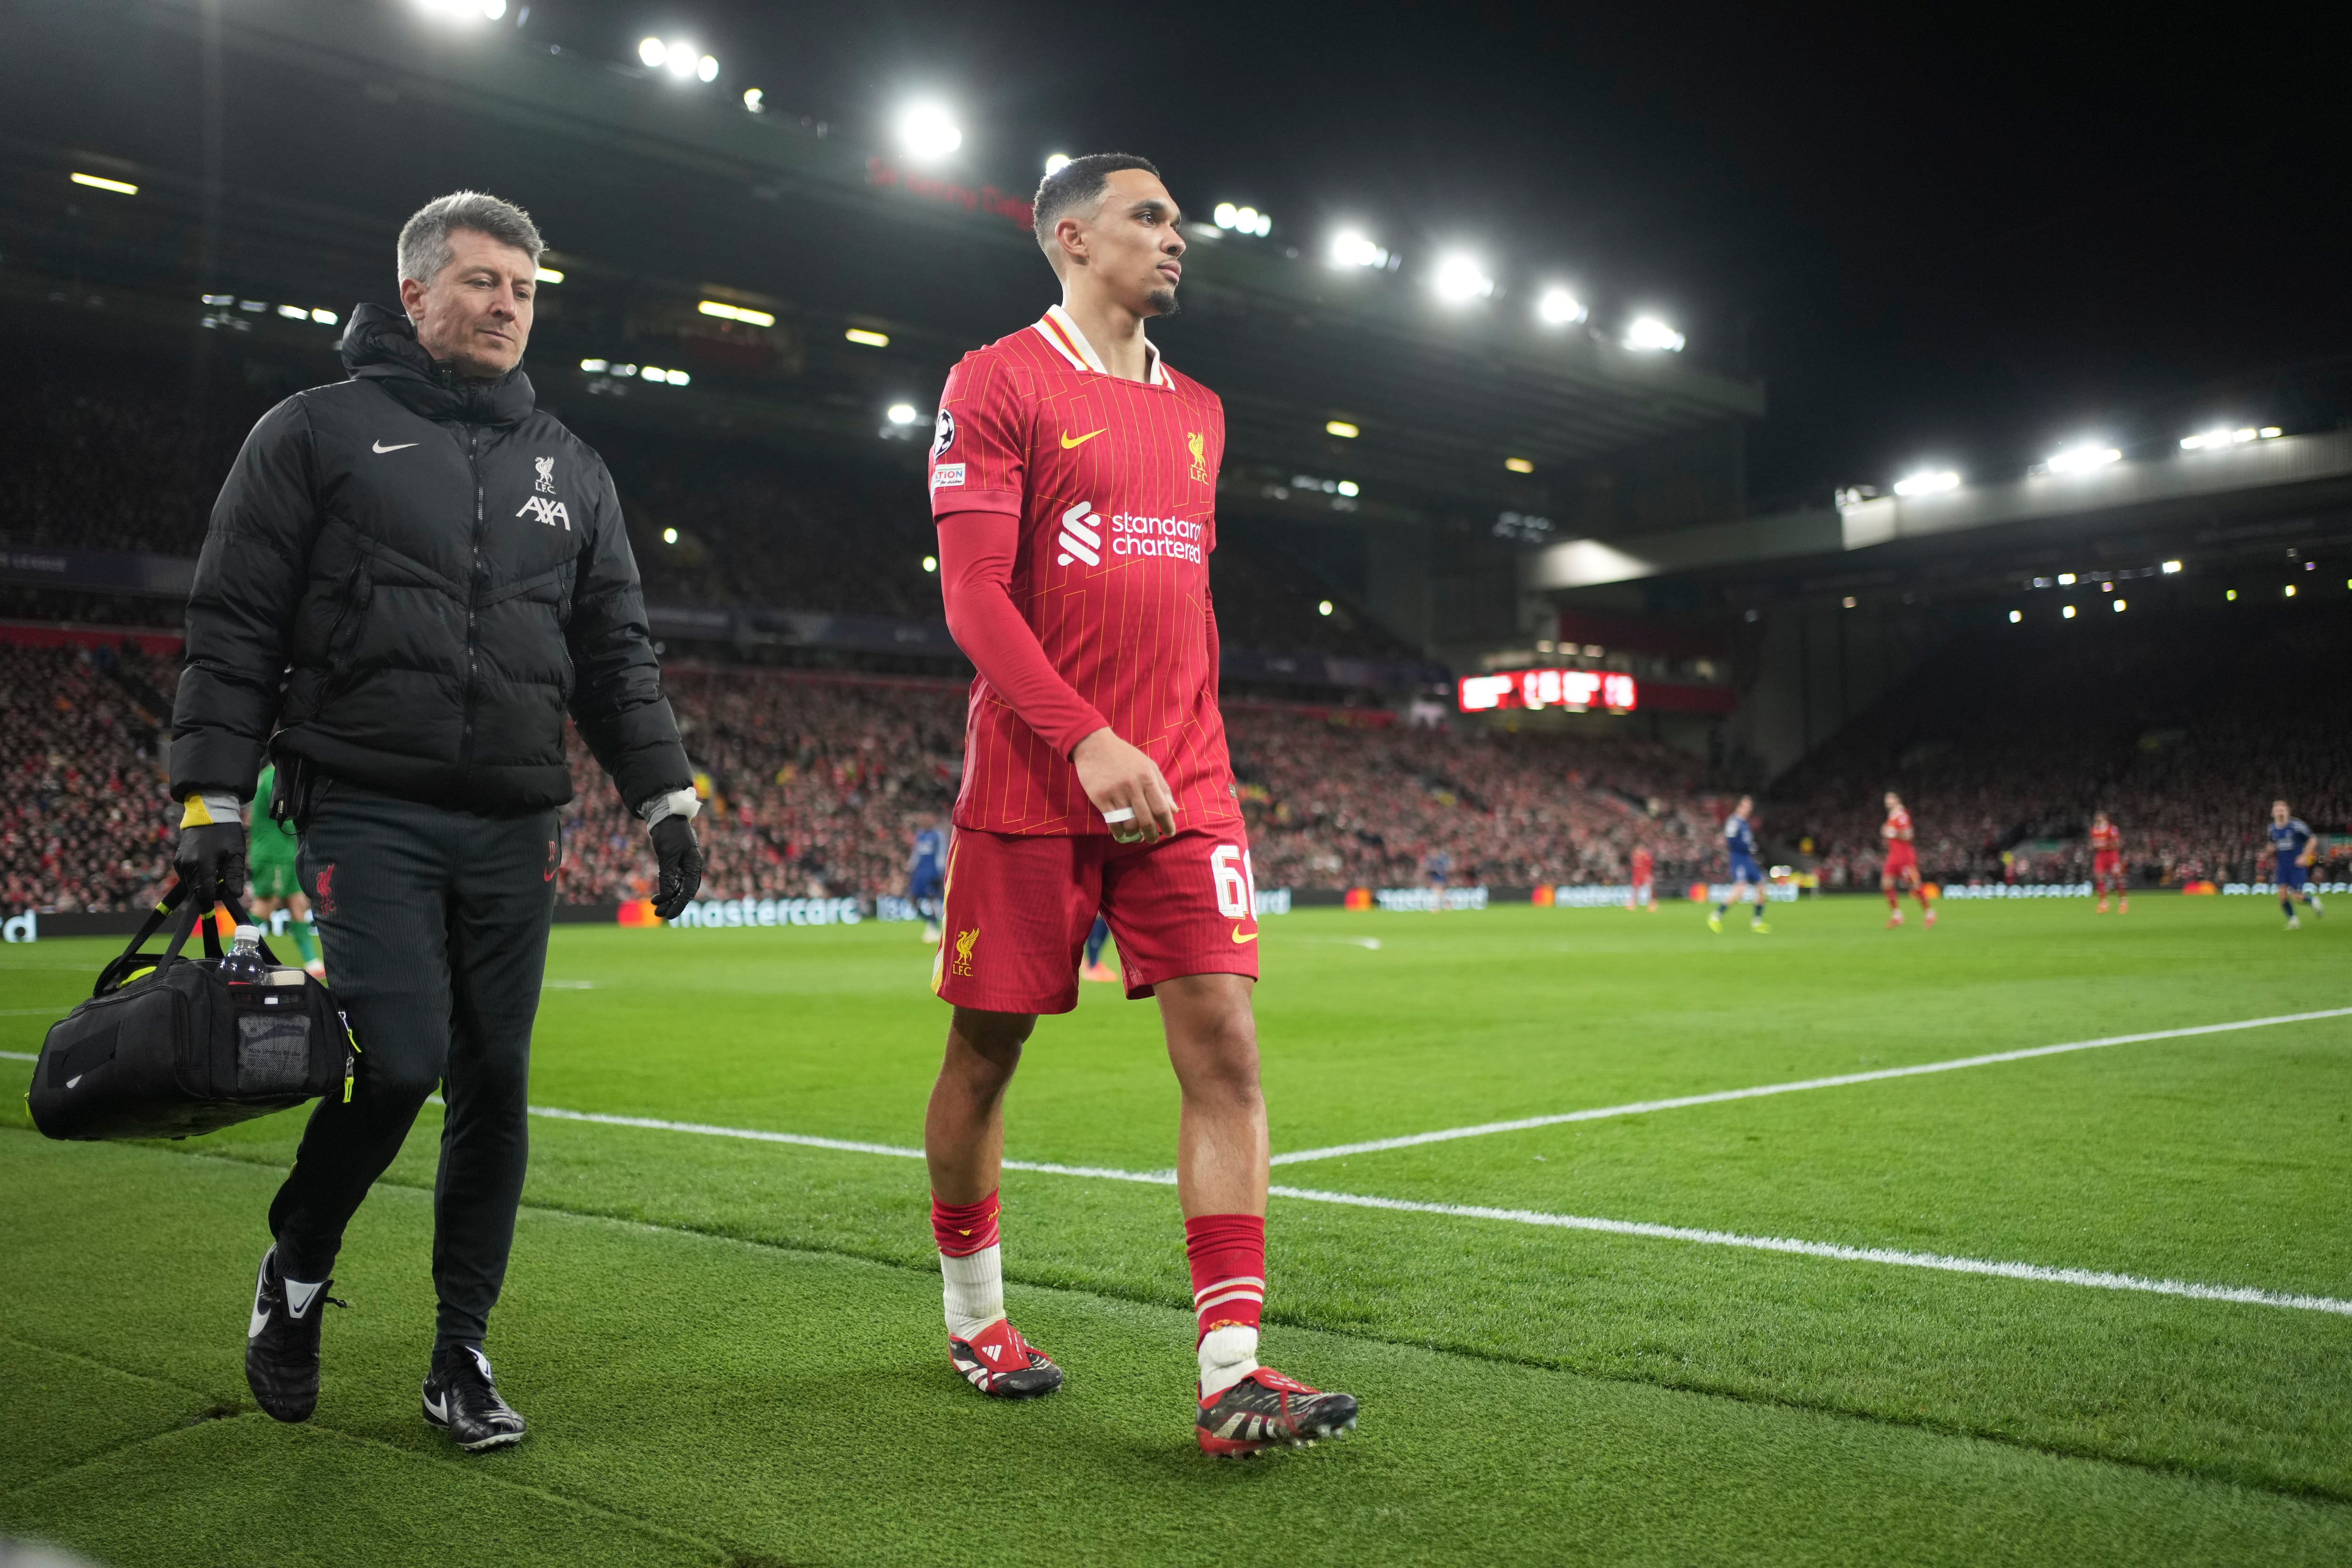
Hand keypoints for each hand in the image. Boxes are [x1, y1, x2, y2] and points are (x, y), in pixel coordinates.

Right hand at [175, 822, 246, 909]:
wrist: (207, 813)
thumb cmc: (226, 833)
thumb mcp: (236, 854)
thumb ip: (234, 876)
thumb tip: (235, 895)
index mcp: (202, 865)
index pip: (205, 894)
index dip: (218, 894)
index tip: (226, 886)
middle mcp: (187, 866)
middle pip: (196, 892)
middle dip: (210, 890)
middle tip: (223, 878)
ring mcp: (180, 864)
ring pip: (190, 886)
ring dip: (202, 884)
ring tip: (216, 870)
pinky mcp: (177, 861)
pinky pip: (186, 878)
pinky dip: (196, 877)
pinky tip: (207, 866)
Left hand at [649, 815, 702, 918]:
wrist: (666, 816)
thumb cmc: (669, 833)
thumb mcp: (667, 855)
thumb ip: (667, 876)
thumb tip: (667, 896)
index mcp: (694, 865)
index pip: (689, 890)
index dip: (679, 904)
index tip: (669, 915)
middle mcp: (692, 867)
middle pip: (685, 892)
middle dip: (672, 904)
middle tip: (658, 914)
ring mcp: (685, 866)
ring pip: (679, 888)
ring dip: (668, 898)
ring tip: (656, 907)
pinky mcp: (677, 864)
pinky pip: (674, 882)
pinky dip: (666, 890)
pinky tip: (658, 897)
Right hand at [1072, 728, 1176, 843]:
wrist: (1094, 745)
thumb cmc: (1124, 755)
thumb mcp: (1148, 765)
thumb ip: (1162, 787)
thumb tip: (1174, 810)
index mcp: (1147, 778)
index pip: (1161, 808)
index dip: (1167, 824)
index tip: (1169, 834)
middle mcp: (1133, 787)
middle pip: (1146, 819)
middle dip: (1151, 834)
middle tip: (1152, 840)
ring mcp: (1116, 793)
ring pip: (1129, 823)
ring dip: (1134, 835)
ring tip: (1136, 837)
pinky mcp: (1100, 798)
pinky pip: (1112, 821)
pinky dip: (1118, 832)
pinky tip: (1121, 834)